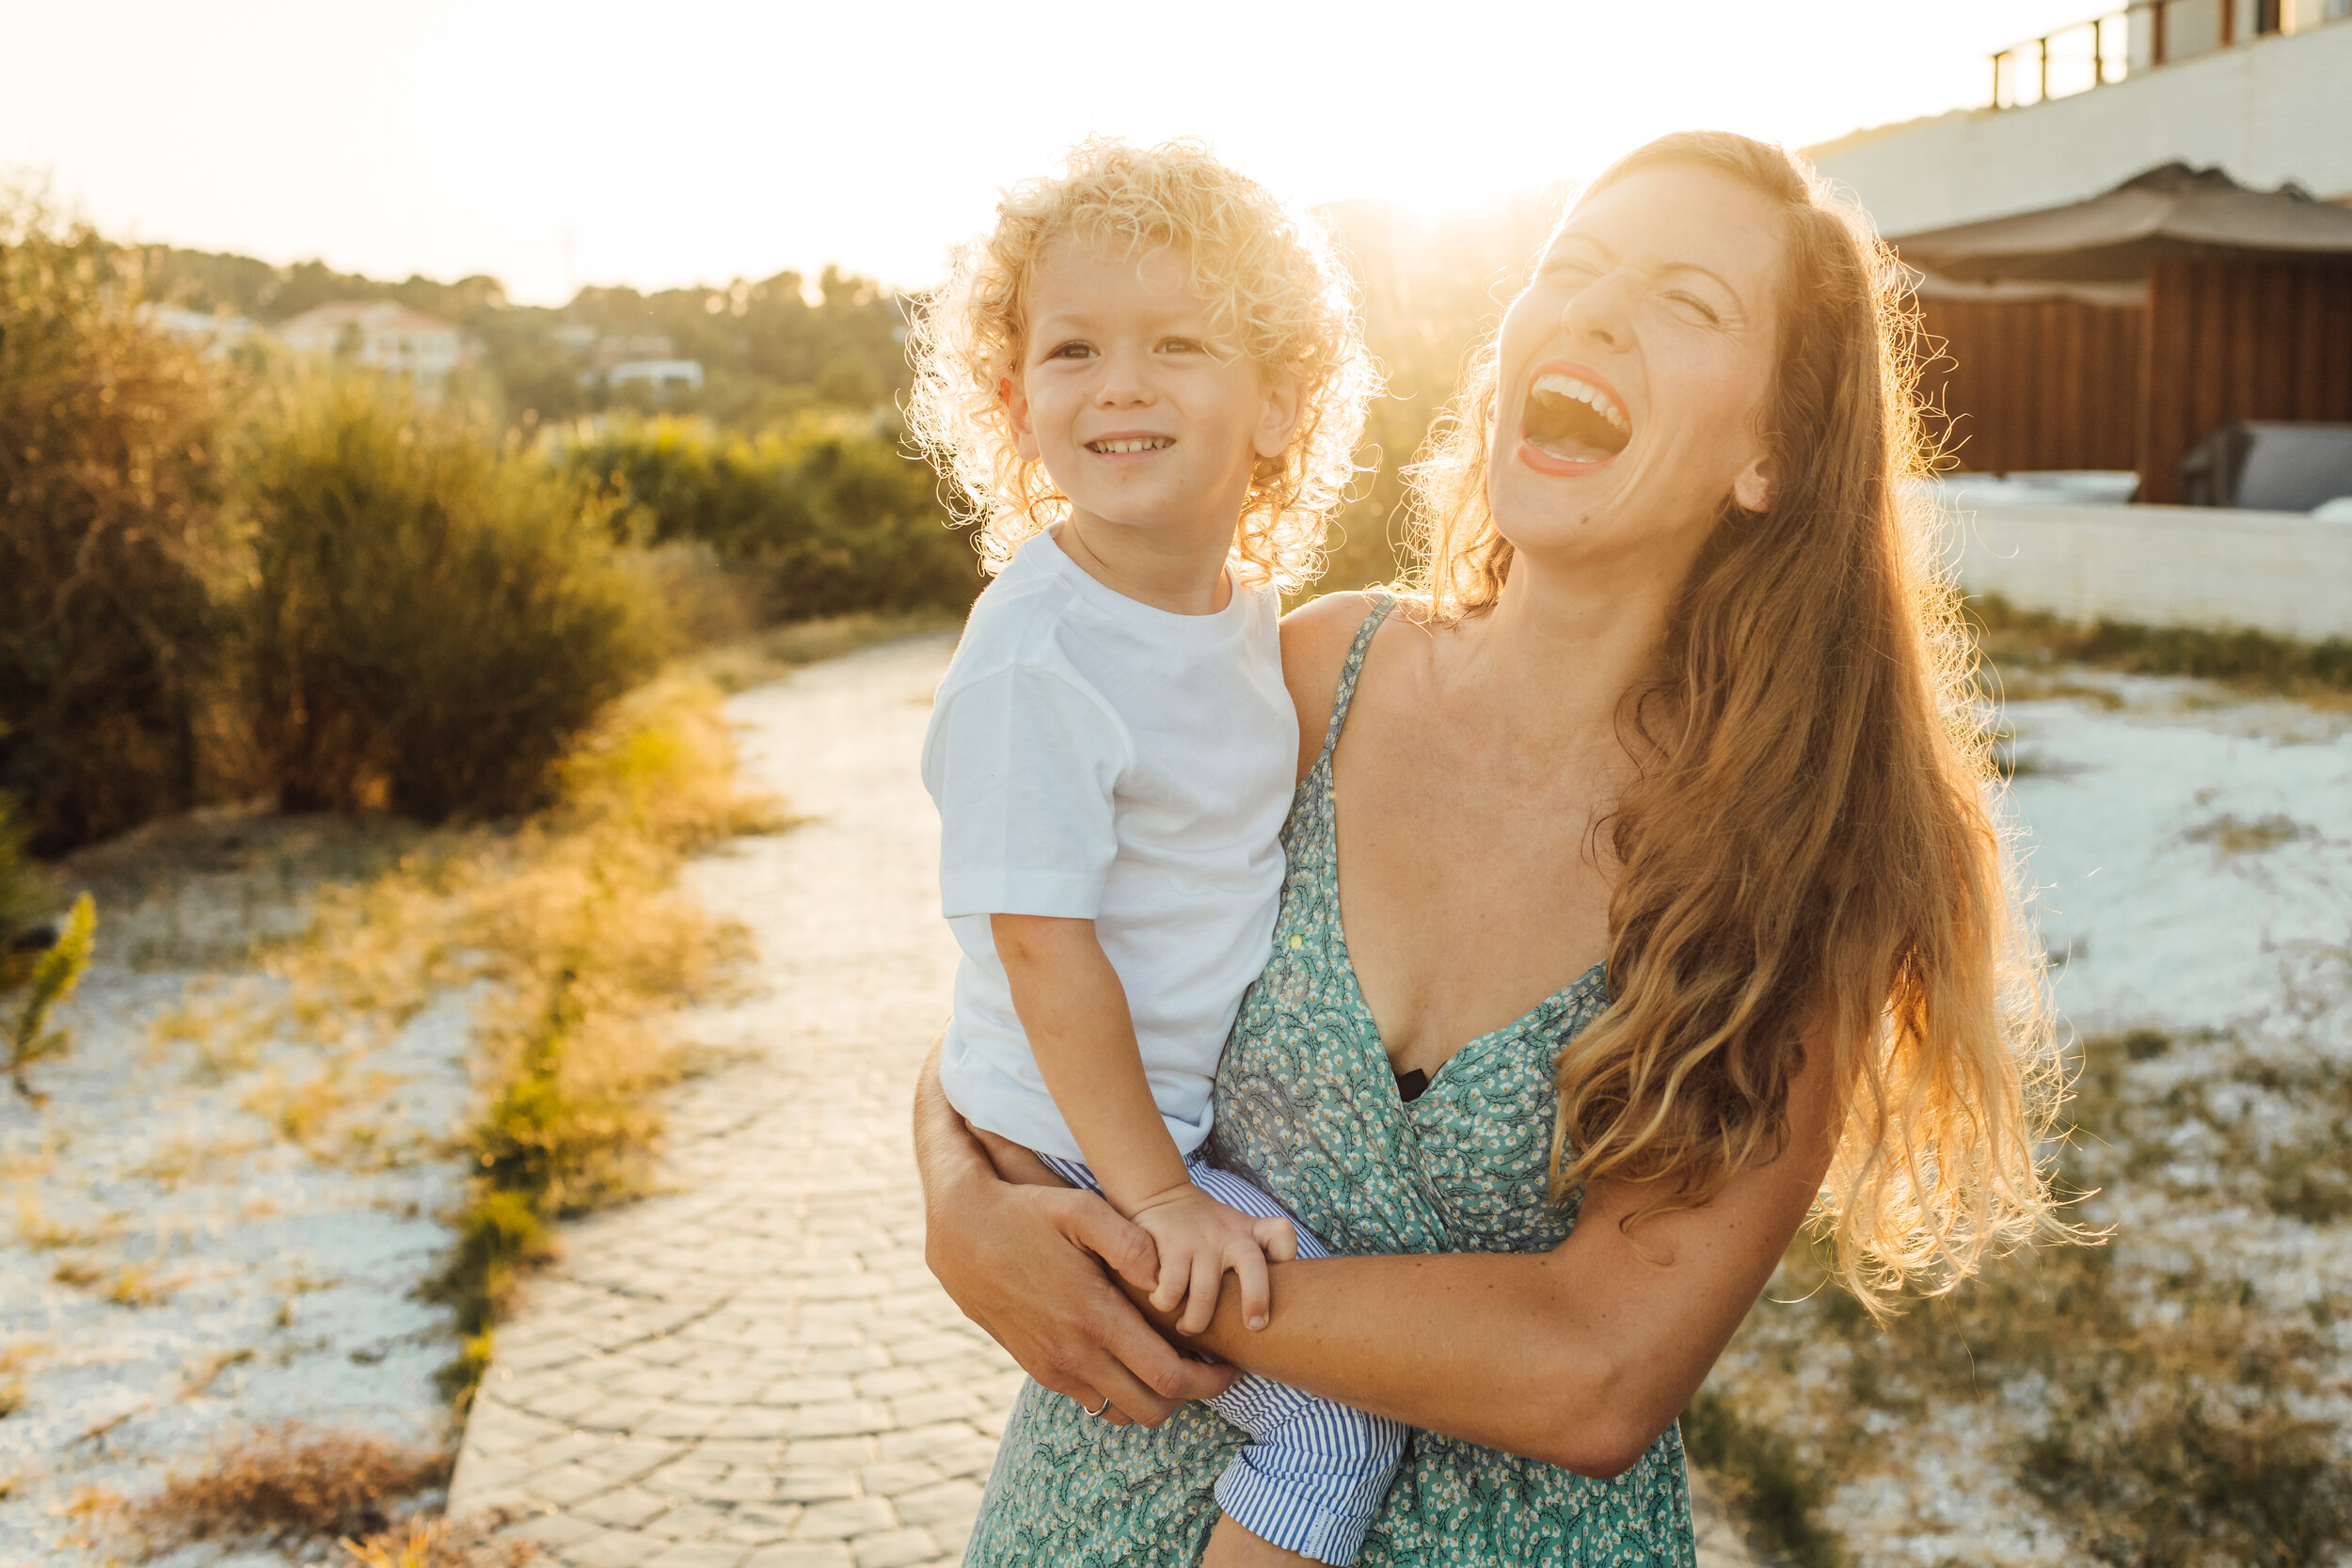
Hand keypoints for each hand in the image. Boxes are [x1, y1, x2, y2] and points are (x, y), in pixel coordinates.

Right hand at [924, 1161, 1237, 1425]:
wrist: (960, 1232)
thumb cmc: (1027, 1214)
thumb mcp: (1081, 1210)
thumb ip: (1130, 1243)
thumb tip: (1164, 1277)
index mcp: (1094, 1317)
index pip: (1168, 1378)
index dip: (1210, 1382)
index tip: (1230, 1366)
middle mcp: (1073, 1353)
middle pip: (1151, 1410)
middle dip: (1188, 1396)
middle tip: (1207, 1367)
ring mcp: (1052, 1367)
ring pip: (1119, 1412)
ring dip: (1150, 1396)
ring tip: (1167, 1359)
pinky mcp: (1036, 1368)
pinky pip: (1089, 1400)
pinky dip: (1117, 1390)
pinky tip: (1125, 1354)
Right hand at [1127, 1184, 1298, 1334]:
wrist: (1163, 1195)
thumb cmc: (1207, 1229)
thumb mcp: (1236, 1230)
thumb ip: (1255, 1257)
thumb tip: (1268, 1309)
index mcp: (1249, 1231)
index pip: (1282, 1235)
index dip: (1286, 1254)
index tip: (1283, 1280)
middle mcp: (1229, 1234)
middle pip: (1253, 1267)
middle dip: (1256, 1300)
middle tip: (1253, 1326)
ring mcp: (1200, 1239)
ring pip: (1205, 1294)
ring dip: (1195, 1321)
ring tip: (1187, 1328)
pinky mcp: (1171, 1245)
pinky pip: (1171, 1289)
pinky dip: (1165, 1302)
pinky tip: (1162, 1302)